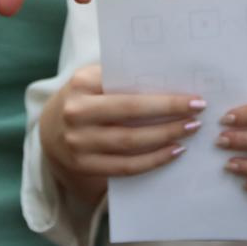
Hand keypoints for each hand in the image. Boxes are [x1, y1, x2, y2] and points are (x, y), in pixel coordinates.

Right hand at [39, 64, 194, 199]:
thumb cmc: (83, 98)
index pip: (129, 90)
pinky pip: (125, 167)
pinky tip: (173, 151)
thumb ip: (122, 78)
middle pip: (131, 116)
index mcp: (82, 84)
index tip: (194, 98)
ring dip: (165, 138)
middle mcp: (76, 113)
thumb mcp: (94, 79)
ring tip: (189, 131)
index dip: (165, 98)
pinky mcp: (84, 165)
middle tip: (197, 115)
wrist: (49, 129)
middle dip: (170, 115)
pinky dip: (152, 160)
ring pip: (131, 144)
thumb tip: (170, 80)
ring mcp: (78, 142)